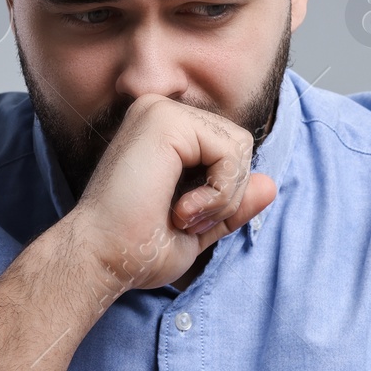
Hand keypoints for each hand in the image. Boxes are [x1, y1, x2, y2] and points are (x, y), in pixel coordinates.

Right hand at [66, 93, 276, 292]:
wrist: (100, 259)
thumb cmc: (136, 249)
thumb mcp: (198, 228)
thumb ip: (230, 204)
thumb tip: (270, 184)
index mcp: (165, 133)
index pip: (229, 151)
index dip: (224, 195)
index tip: (184, 221)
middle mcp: (161, 113)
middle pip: (240, 145)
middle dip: (227, 195)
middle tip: (185, 220)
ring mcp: (161, 111)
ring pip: (240, 147)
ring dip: (223, 197)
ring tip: (182, 216)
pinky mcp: (165, 120)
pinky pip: (230, 151)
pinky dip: (219, 192)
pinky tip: (182, 209)